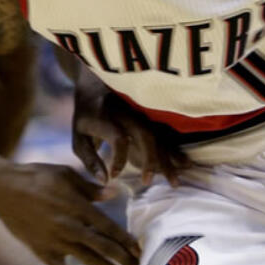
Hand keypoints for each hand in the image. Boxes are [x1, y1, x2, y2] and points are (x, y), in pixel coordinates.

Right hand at [0, 161, 139, 264]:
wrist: (2, 189)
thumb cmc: (36, 177)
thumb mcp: (65, 174)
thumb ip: (91, 188)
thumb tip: (114, 193)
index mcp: (78, 206)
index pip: (109, 226)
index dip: (125, 239)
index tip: (139, 248)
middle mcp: (70, 226)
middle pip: (103, 246)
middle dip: (123, 258)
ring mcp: (56, 241)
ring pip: (87, 259)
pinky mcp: (42, 250)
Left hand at [72, 72, 188, 186]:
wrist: (98, 82)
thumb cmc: (86, 117)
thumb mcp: (79, 137)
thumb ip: (90, 161)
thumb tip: (106, 181)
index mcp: (105, 116)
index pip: (118, 138)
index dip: (117, 159)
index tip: (114, 175)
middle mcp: (127, 112)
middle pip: (145, 134)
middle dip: (149, 160)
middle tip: (147, 182)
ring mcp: (143, 113)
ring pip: (160, 136)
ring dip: (169, 159)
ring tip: (175, 182)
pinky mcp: (152, 116)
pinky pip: (166, 135)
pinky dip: (175, 151)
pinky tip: (185, 165)